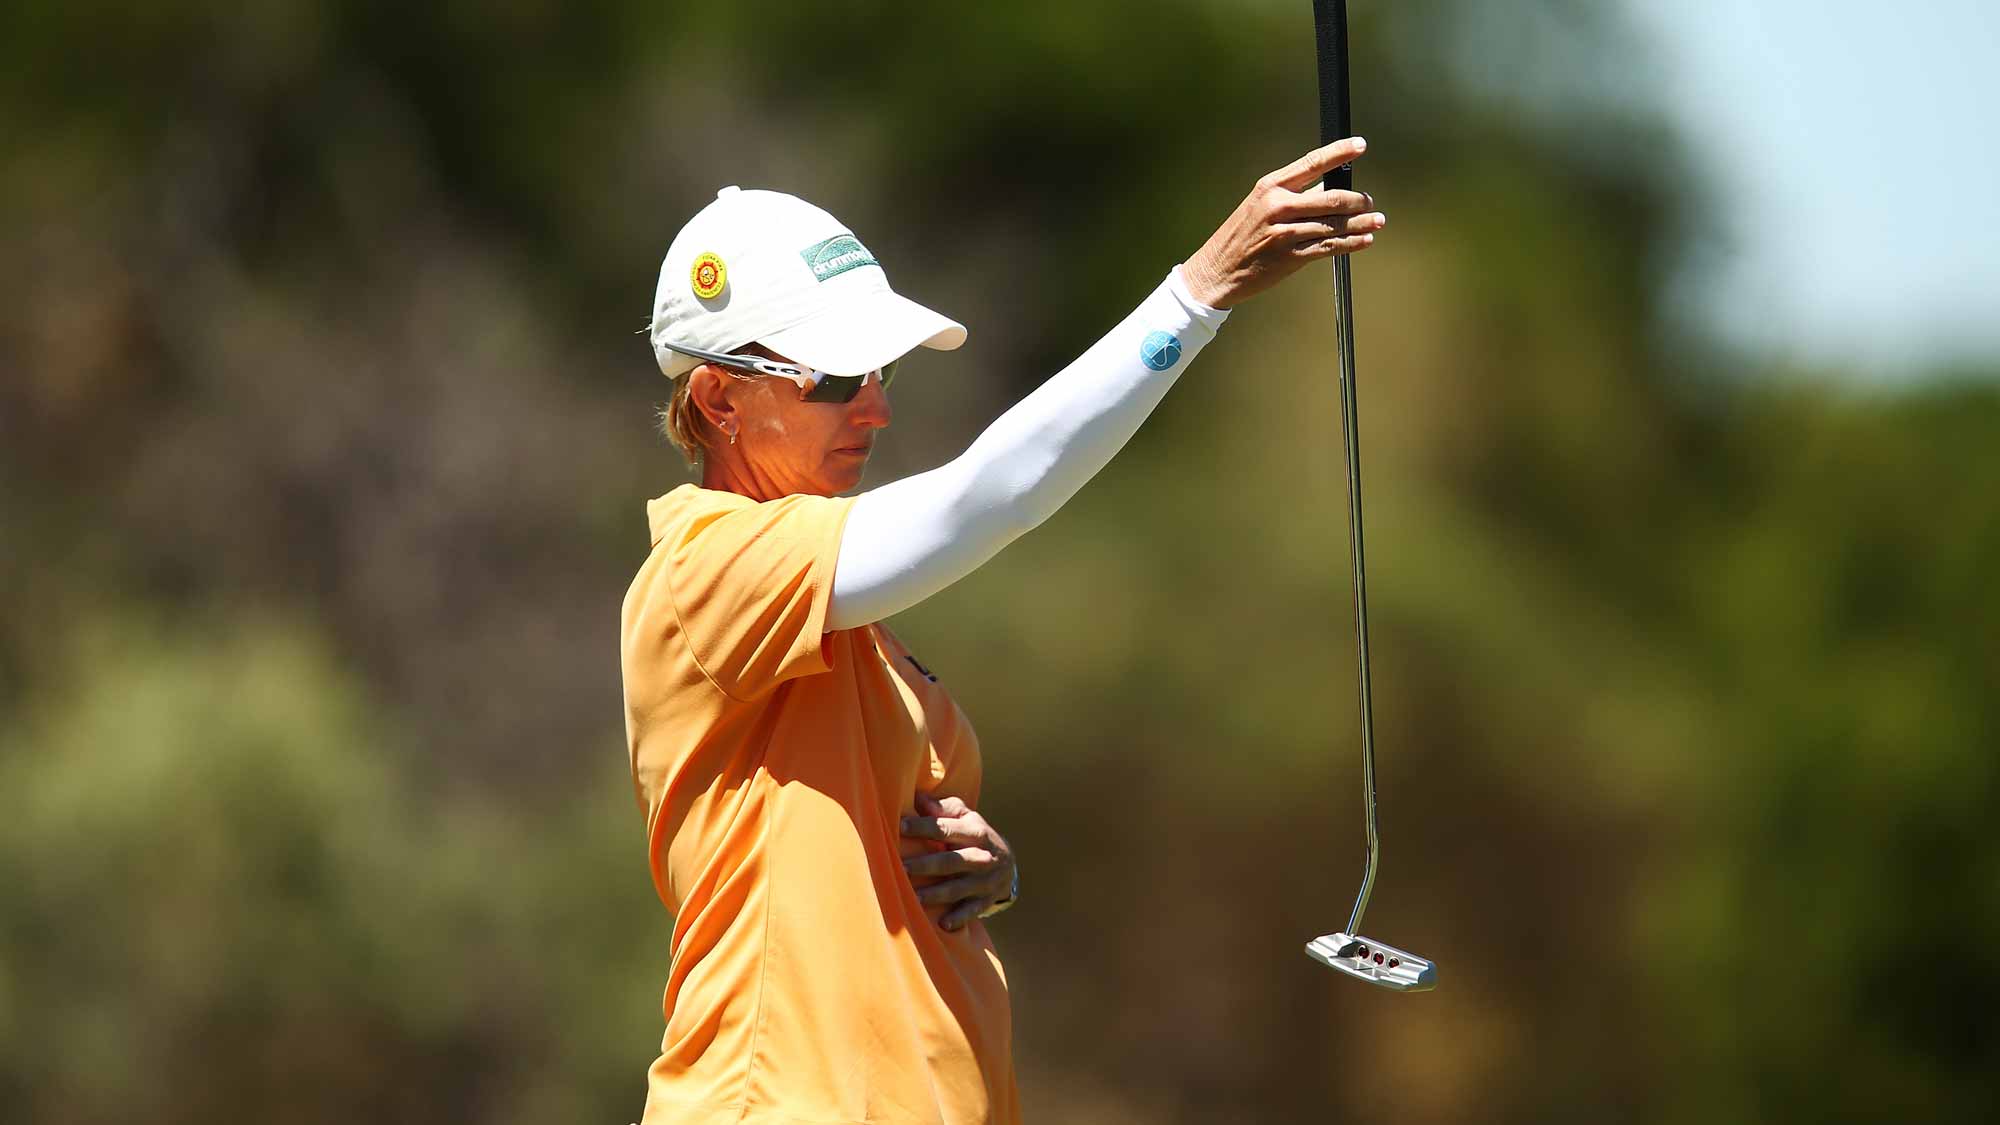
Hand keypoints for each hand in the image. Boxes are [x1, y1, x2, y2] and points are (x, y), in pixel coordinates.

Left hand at [901, 792, 1016, 931]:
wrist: (1008, 864)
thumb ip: (944, 808)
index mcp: (976, 832)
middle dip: (928, 865)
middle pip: (953, 861)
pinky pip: (972, 911)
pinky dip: (959, 918)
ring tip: (914, 898)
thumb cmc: (975, 836)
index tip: (900, 827)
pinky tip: (943, 924)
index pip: (946, 828)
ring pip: (959, 888)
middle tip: (903, 868)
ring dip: (937, 894)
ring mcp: (985, 881)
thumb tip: (919, 798)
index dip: (923, 827)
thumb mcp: (966, 818)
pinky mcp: (985, 901)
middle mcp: (982, 857)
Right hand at [1179, 136, 1385, 309]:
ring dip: (1361, 223)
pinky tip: (1364, 240)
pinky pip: (1329, 247)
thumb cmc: (1238, 238)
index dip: (1339, 152)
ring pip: (1334, 224)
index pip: (1312, 163)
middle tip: (1369, 202)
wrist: (1216, 271)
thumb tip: (1328, 188)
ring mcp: (1285, 232)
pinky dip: (1352, 243)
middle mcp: (1278, 207)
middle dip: (1357, 200)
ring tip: (1377, 220)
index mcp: (1271, 187)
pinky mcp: (1290, 256)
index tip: (1359, 145)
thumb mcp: (1258, 206)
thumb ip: (1293, 197)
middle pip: (1331, 198)